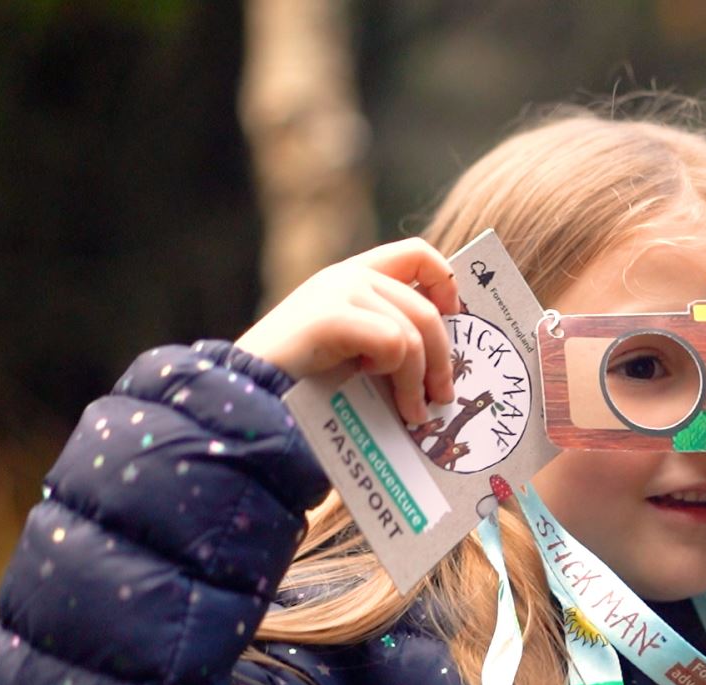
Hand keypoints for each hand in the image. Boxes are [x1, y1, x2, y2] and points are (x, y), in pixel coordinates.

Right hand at [235, 238, 461, 422]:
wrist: (252, 393)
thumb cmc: (304, 380)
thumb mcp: (355, 348)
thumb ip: (391, 335)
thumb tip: (446, 360)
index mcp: (356, 276)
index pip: (418, 252)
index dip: (447, 282)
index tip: (454, 319)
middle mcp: (350, 275)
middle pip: (428, 309)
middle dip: (443, 360)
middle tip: (441, 398)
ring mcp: (339, 290)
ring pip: (415, 332)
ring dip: (418, 380)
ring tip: (412, 412)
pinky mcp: (332, 315)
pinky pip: (395, 342)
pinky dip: (393, 370)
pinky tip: (368, 381)